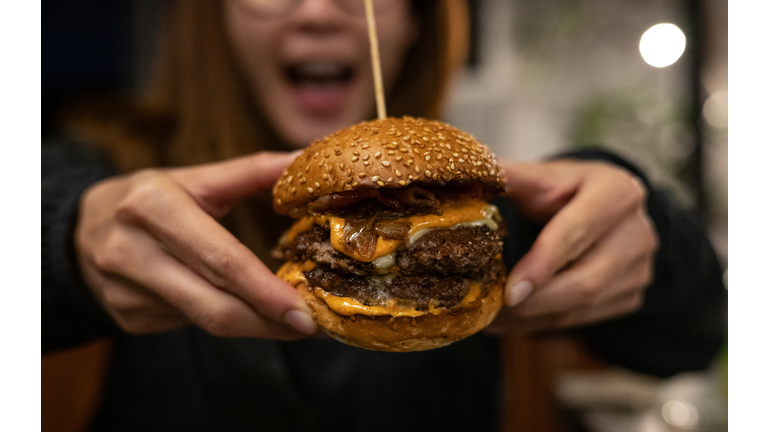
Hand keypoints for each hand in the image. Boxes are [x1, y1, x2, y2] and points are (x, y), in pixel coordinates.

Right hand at [75, 151, 316, 338]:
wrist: (78, 227)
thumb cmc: (150, 198)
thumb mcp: (195, 179)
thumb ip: (252, 171)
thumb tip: (303, 158)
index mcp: (153, 206)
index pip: (222, 260)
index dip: (266, 291)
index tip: (305, 311)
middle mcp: (131, 251)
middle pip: (214, 305)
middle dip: (268, 322)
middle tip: (310, 327)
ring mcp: (124, 290)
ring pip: (205, 321)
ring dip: (253, 325)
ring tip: (287, 321)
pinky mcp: (126, 316)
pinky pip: (188, 324)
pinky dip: (222, 319)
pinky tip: (238, 310)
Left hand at [486, 158, 658, 333]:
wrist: (600, 207)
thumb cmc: (563, 189)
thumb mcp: (540, 176)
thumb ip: (507, 176)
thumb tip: (466, 171)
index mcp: (617, 192)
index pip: (576, 232)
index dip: (542, 264)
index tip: (509, 291)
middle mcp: (638, 232)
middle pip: (586, 280)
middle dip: (535, 302)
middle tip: (491, 311)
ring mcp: (640, 268)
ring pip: (583, 307)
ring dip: (533, 319)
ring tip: (491, 319)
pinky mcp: (631, 295)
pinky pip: (583, 320)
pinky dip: (543, 324)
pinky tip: (511, 322)